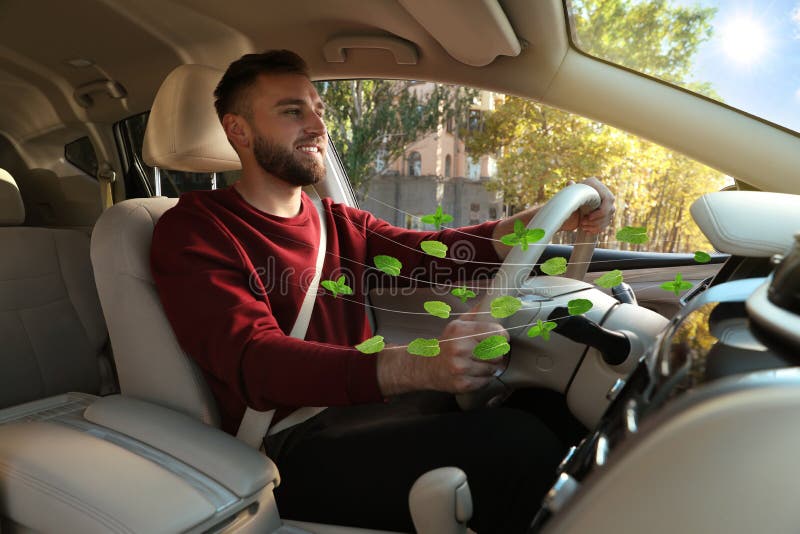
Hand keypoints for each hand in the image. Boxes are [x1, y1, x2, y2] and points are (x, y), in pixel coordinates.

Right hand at [376, 316, 507, 395]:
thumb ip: (478, 313)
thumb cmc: (447, 344)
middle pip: (498, 352)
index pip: (497, 333)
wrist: (426, 366)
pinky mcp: (462, 384)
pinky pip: (486, 381)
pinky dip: (484, 378)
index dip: (502, 336)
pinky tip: (474, 373)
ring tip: (478, 363)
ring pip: (493, 368)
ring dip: (490, 367)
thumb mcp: (458, 324)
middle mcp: (460, 349)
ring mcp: (461, 368)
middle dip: (496, 353)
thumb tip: (498, 301)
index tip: (499, 338)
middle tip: (487, 353)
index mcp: (461, 331)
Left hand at [560, 177, 615, 233]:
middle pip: (610, 211)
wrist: (570, 203)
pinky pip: (606, 224)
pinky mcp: (606, 214)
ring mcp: (608, 205)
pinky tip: (587, 230)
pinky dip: (596, 229)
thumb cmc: (570, 196)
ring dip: (595, 225)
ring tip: (582, 226)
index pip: (609, 200)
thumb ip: (571, 188)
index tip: (589, 217)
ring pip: (608, 219)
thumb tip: (570, 182)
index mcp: (597, 185)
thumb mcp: (570, 192)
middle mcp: (605, 194)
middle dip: (596, 220)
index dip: (601, 211)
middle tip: (583, 223)